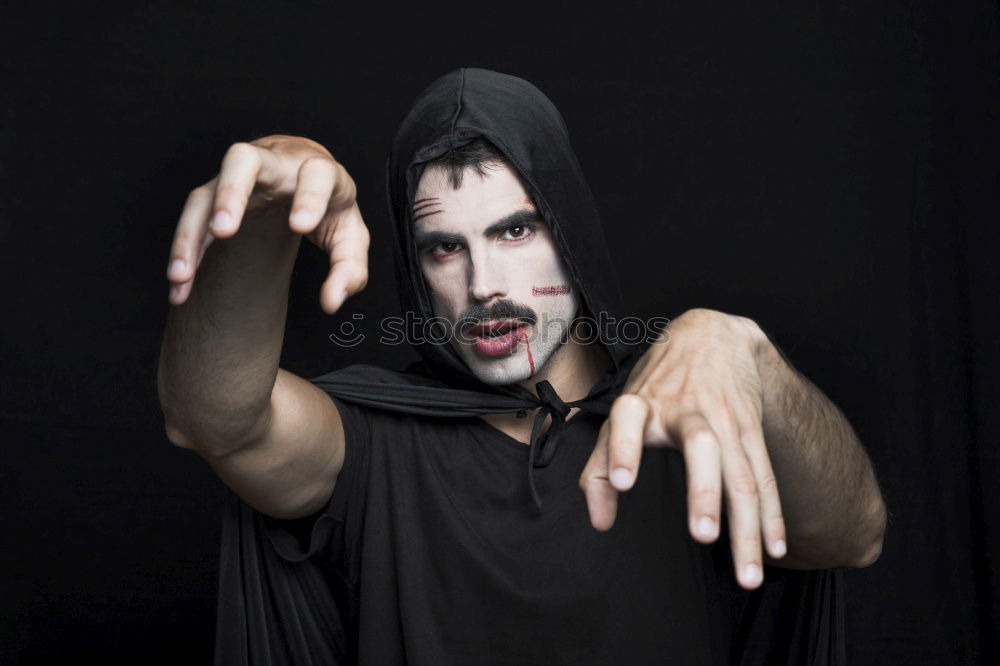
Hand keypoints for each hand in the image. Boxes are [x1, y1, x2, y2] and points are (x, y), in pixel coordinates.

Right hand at [166, 135, 369, 313]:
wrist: (302, 174)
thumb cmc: (330, 207)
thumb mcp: (350, 238)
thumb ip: (348, 271)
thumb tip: (330, 302)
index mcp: (318, 171)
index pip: (317, 173)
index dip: (310, 196)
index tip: (300, 226)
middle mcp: (274, 166)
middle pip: (244, 159)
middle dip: (231, 192)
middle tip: (223, 230)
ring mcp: (238, 179)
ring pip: (205, 192)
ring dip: (190, 234)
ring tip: (182, 275)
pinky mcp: (215, 196)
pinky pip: (193, 220)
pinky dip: (184, 252)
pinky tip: (179, 285)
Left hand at [579, 308, 785, 589]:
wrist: (714, 334)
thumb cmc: (658, 383)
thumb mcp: (623, 410)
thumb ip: (599, 466)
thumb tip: (600, 523)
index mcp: (643, 402)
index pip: (628, 418)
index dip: (624, 447)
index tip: (624, 482)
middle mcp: (686, 410)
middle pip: (701, 447)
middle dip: (704, 491)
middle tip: (703, 537)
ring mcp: (725, 420)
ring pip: (742, 474)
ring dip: (748, 527)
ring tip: (748, 576)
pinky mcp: (752, 431)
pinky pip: (766, 477)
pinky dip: (772, 517)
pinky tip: (774, 550)